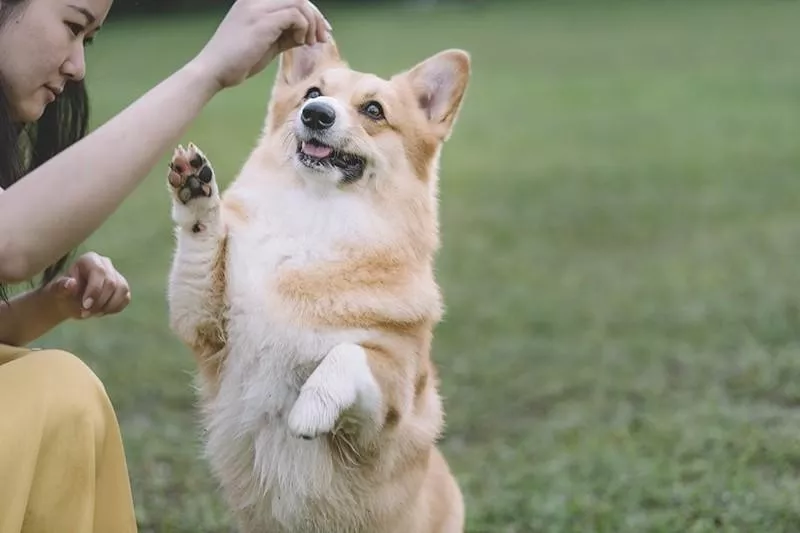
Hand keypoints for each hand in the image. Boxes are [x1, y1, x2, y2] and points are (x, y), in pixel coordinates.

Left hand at [42, 252, 130, 319]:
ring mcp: (116, 275)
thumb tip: (71, 283)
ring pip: (122, 290)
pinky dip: (114, 308)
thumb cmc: (63, 293)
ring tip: (93, 313)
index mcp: (90, 260)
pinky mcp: (123, 288)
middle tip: (86, 313)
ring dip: (108, 306)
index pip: (99, 272)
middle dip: (100, 302)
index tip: (85, 306)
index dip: (95, 290)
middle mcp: (106, 264)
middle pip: (112, 283)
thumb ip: (62, 287)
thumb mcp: (57, 291)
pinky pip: (125, 298)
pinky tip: (101, 311)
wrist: (69, 301)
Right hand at [192, 0, 331, 89]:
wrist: (214, 70)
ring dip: (312, 23)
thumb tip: (307, 34)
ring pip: (300, 3)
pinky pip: (295, 15)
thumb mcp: (267, 43)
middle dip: (316, 17)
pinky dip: (303, 28)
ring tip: (309, 43)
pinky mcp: (262, 20)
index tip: (322, 30)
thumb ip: (285, 34)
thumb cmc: (238, 60)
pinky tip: (299, 43)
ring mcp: (258, 7)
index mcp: (254, 1)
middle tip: (322, 38)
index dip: (311, 12)